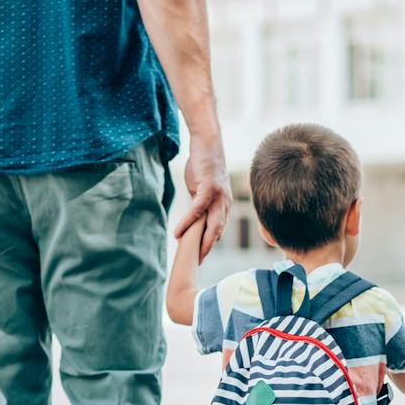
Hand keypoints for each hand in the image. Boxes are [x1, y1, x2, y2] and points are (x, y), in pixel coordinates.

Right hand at [175, 139, 230, 262]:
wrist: (207, 142)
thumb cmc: (203, 165)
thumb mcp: (203, 189)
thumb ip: (200, 204)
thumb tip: (193, 217)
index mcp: (225, 204)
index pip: (218, 229)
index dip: (210, 243)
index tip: (201, 257)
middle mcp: (225, 202)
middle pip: (218, 231)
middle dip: (208, 248)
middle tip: (198, 263)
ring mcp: (219, 195)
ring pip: (212, 224)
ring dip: (201, 240)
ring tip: (190, 254)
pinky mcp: (209, 187)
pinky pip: (198, 210)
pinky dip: (188, 222)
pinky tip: (178, 232)